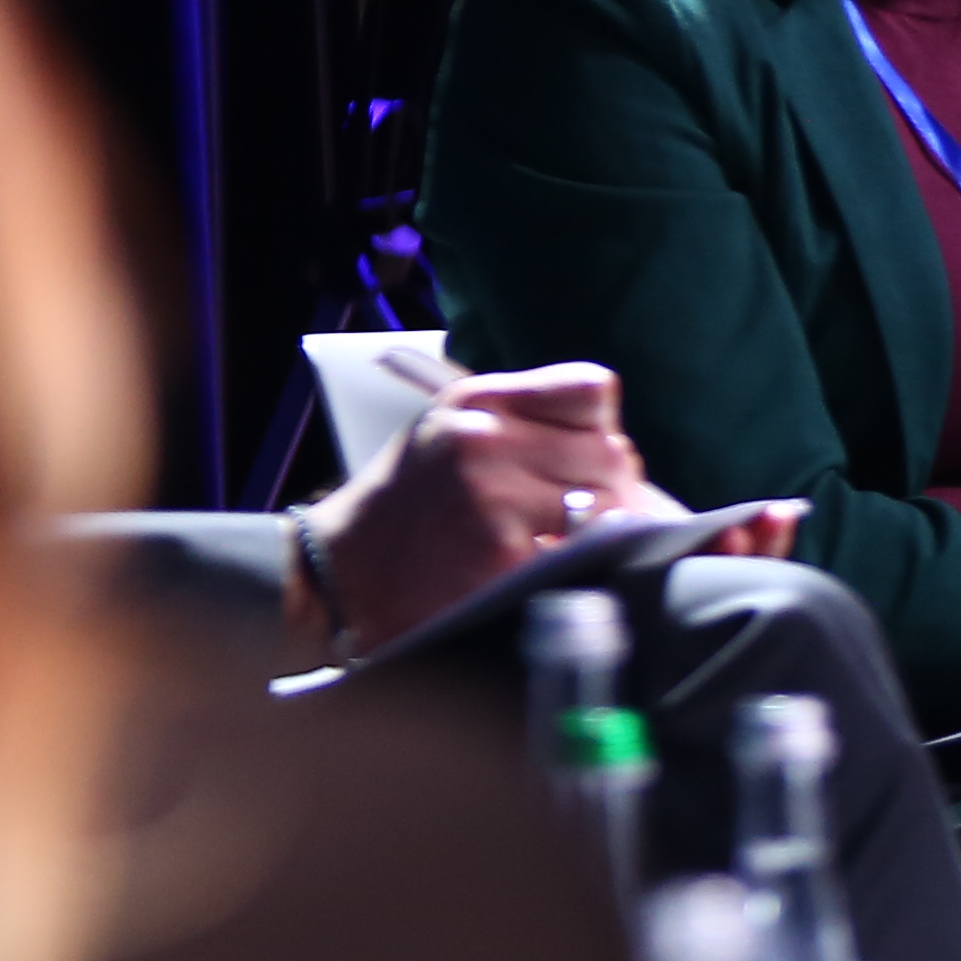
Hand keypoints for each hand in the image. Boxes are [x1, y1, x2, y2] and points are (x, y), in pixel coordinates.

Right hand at [313, 357, 668, 654]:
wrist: (343, 568)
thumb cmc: (411, 501)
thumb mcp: (452, 428)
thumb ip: (526, 421)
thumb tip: (618, 451)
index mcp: (482, 398)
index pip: (593, 390)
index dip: (601, 429)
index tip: (584, 458)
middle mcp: (487, 437)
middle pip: (611, 454)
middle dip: (611, 490)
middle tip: (583, 515)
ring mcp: (494, 494)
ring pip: (608, 506)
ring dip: (600, 532)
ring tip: (562, 542)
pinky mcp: (501, 551)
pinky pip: (580, 554)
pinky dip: (574, 567)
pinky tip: (540, 569)